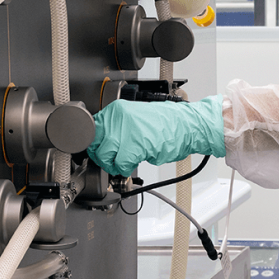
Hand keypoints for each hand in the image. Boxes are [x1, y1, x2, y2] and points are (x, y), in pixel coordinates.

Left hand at [88, 95, 226, 176]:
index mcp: (116, 110)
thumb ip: (116, 127)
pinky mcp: (137, 145)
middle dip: (102, 157)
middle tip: (111, 161)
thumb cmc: (163, 123)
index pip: (91, 129)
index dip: (95, 144)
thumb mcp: (134, 118)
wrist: (186, 125)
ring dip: (113, 164)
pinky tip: (132, 164)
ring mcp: (127, 130)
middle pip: (96, 144)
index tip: (99, 151)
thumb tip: (99, 142)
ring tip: (123, 163)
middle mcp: (119, 118)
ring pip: (106, 155)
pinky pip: (121, 163)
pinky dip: (125, 168)